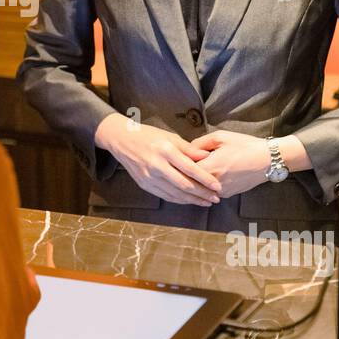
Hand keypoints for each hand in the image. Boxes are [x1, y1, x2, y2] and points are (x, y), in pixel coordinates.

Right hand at [95, 114, 219, 205]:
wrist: (122, 140)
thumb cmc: (149, 136)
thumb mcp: (170, 137)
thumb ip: (189, 149)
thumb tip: (208, 157)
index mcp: (165, 150)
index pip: (189, 169)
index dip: (205, 179)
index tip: (217, 186)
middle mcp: (156, 165)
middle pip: (184, 185)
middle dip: (202, 194)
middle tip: (215, 198)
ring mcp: (149, 177)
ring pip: (175, 194)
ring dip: (192, 200)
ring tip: (206, 202)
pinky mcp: (144, 184)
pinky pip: (165, 195)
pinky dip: (179, 200)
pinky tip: (189, 200)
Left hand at [187, 130, 273, 199]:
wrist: (268, 160)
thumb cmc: (245, 146)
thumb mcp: (220, 137)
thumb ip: (199, 143)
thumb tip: (187, 150)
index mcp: (209, 168)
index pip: (184, 171)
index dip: (179, 164)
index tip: (176, 159)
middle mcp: (213, 184)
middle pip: (190, 182)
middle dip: (184, 174)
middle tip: (179, 167)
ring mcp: (221, 192)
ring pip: (200, 188)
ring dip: (195, 181)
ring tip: (194, 170)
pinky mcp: (228, 194)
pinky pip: (211, 191)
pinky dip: (206, 186)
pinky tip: (208, 175)